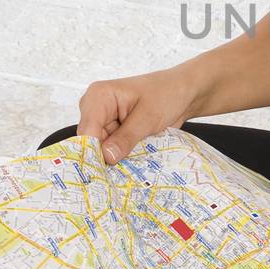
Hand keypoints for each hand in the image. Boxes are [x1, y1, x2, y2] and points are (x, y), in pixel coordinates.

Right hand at [76, 65, 197, 166]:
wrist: (183, 93)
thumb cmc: (167, 94)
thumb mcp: (148, 117)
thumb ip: (126, 138)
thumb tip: (107, 157)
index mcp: (98, 96)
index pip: (87, 131)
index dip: (93, 153)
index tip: (105, 173)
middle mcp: (95, 109)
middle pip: (90, 143)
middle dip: (104, 160)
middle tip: (120, 176)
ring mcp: (103, 122)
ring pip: (100, 150)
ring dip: (115, 161)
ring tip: (130, 170)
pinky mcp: (113, 132)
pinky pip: (111, 151)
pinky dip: (121, 159)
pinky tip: (132, 165)